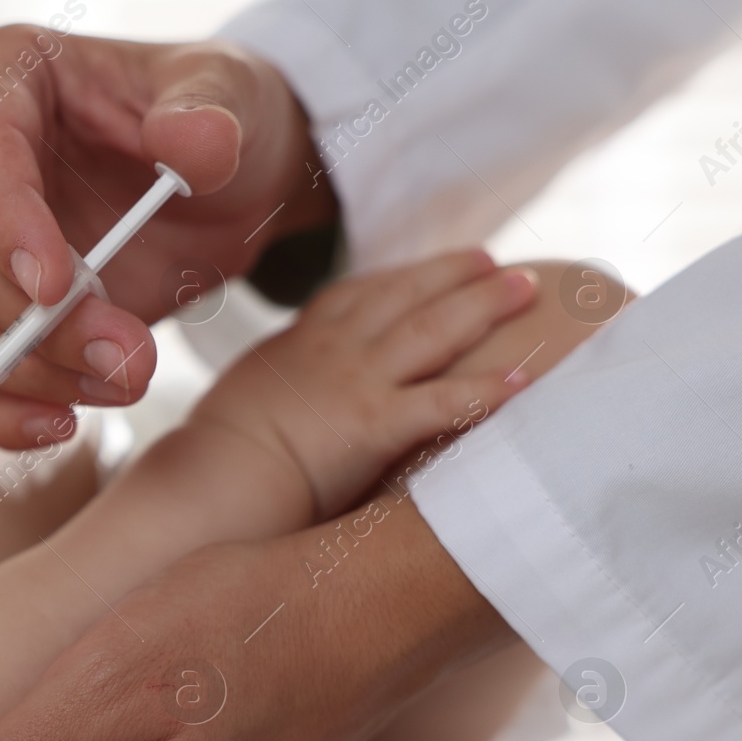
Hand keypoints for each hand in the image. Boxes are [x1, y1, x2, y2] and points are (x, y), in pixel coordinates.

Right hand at [0, 27, 337, 447]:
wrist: (230, 182)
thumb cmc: (221, 117)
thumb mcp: (235, 93)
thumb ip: (214, 109)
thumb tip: (191, 144)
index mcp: (4, 74)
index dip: (6, 227)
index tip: (54, 290)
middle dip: (35, 321)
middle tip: (127, 359)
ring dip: (34, 371)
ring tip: (128, 381)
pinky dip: (3, 412)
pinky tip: (60, 427)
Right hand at [191, 249, 537, 520]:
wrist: (213, 475)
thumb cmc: (220, 450)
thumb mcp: (248, 394)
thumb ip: (281, 383)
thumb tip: (293, 397)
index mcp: (302, 340)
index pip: (363, 292)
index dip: (408, 275)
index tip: (443, 265)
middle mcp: (335, 348)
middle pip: (409, 295)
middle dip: (459, 274)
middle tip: (503, 265)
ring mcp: (358, 382)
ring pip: (434, 330)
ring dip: (484, 304)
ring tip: (528, 288)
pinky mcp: (374, 425)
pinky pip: (442, 402)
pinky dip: (484, 390)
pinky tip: (521, 381)